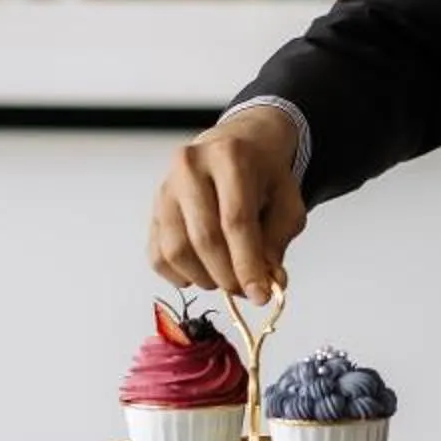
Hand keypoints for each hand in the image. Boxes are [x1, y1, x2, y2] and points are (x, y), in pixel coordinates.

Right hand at [148, 105, 304, 301]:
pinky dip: (180, 275)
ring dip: (204, 277)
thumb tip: (269, 281)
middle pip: (204, 237)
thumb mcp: (287, 201)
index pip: (235, 220)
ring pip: (176, 250)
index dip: (247, 263)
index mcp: (229, 157)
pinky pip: (158, 256)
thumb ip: (279, 240)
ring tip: (226, 277)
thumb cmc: (263, 175)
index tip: (260, 294)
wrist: (237, 146)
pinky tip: (203, 272)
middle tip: (246, 291)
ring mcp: (166, 188)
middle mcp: (190, 167)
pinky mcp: (153, 209)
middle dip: (228, 276)